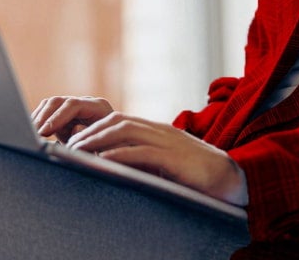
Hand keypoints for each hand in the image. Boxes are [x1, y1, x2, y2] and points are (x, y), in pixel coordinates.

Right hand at [32, 96, 113, 143]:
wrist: (118, 150)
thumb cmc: (114, 150)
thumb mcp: (105, 147)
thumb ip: (91, 138)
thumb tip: (75, 128)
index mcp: (99, 108)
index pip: (73, 105)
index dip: (57, 118)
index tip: (44, 131)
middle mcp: (86, 104)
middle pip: (60, 102)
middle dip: (44, 117)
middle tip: (32, 132)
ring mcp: (75, 109)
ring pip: (51, 105)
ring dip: (38, 118)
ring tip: (28, 133)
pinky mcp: (66, 116)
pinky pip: (48, 113)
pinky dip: (38, 122)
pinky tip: (32, 133)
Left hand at [67, 112, 247, 205]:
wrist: (231, 177)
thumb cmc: (196, 175)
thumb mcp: (166, 163)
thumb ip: (144, 160)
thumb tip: (115, 167)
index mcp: (156, 131)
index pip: (119, 121)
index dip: (94, 128)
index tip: (73, 139)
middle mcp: (159, 131)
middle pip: (117, 121)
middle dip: (90, 131)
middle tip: (68, 144)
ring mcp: (167, 142)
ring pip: (125, 132)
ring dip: (98, 140)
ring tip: (78, 151)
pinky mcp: (174, 158)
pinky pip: (142, 152)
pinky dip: (120, 155)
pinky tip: (103, 162)